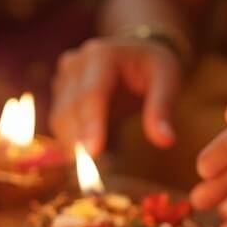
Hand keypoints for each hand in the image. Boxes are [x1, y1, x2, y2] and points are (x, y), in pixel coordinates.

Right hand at [49, 37, 181, 155]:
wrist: (136, 53)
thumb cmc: (154, 66)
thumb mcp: (167, 80)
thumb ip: (162, 109)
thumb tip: (166, 141)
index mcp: (102, 55)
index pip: (91, 94)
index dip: (91, 124)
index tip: (94, 152)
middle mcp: (75, 64)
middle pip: (70, 109)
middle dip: (79, 141)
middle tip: (92, 173)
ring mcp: (63, 78)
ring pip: (60, 119)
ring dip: (72, 145)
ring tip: (90, 168)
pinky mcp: (60, 93)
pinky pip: (60, 123)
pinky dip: (70, 142)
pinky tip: (85, 156)